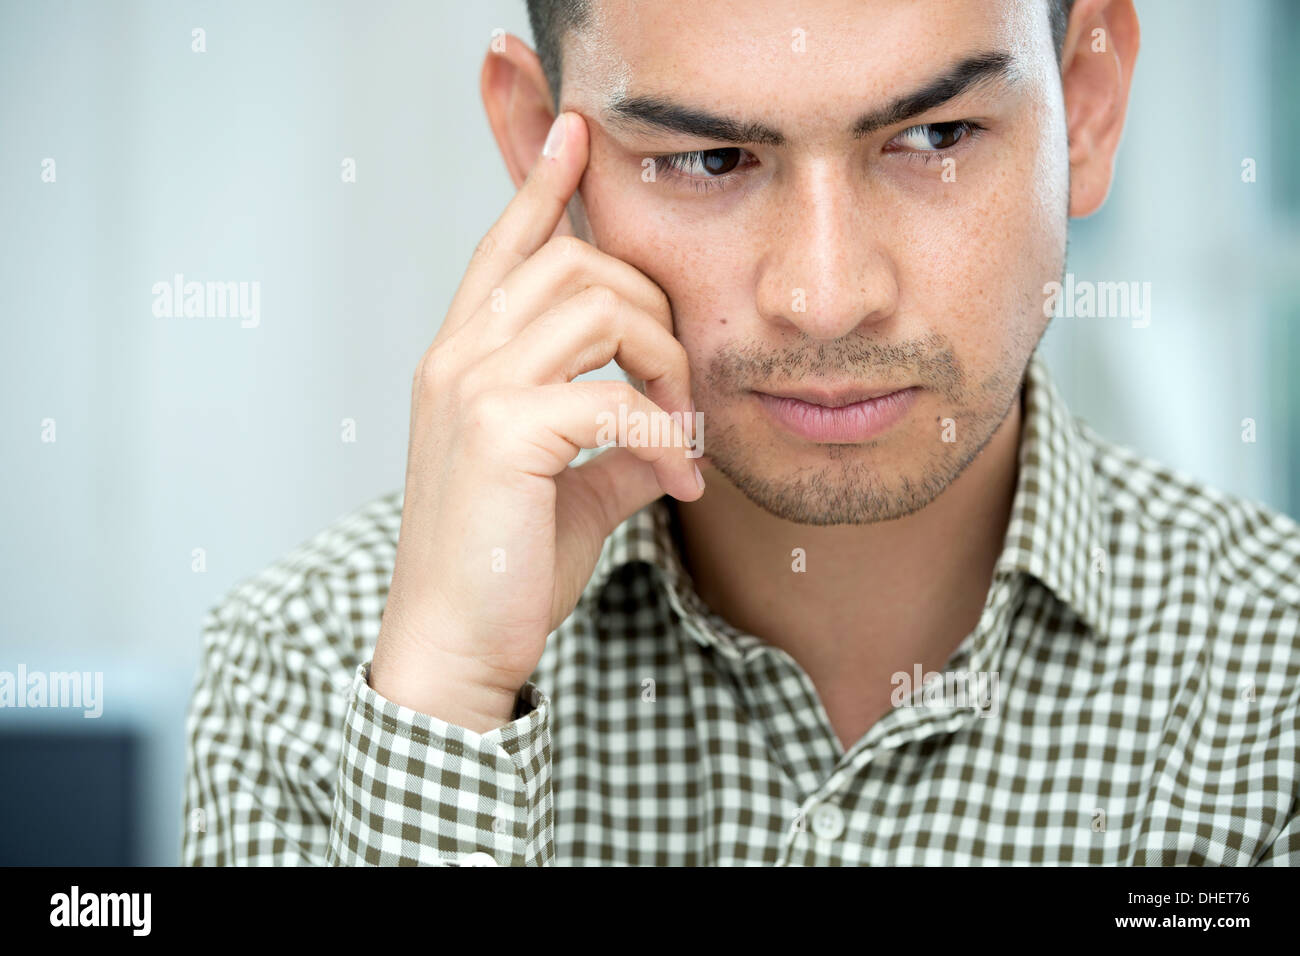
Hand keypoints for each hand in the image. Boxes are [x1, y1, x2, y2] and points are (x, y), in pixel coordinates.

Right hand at [369, 111, 702, 730]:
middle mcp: (457, 356)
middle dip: (655, 311)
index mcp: (461, 358)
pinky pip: (616, 396)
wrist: (455, 645)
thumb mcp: (566, 486)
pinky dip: (667, 433)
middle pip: (576, 263)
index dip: (543, 188)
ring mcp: (472, 385)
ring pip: (599, 308)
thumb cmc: (502, 566)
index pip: (505, 247)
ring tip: (682, 430)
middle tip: (683, 386)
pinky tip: (679, 480)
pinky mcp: (501, 429)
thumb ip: (611, 440)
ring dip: (667, 364)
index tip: (577, 136)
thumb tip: (666, 429)